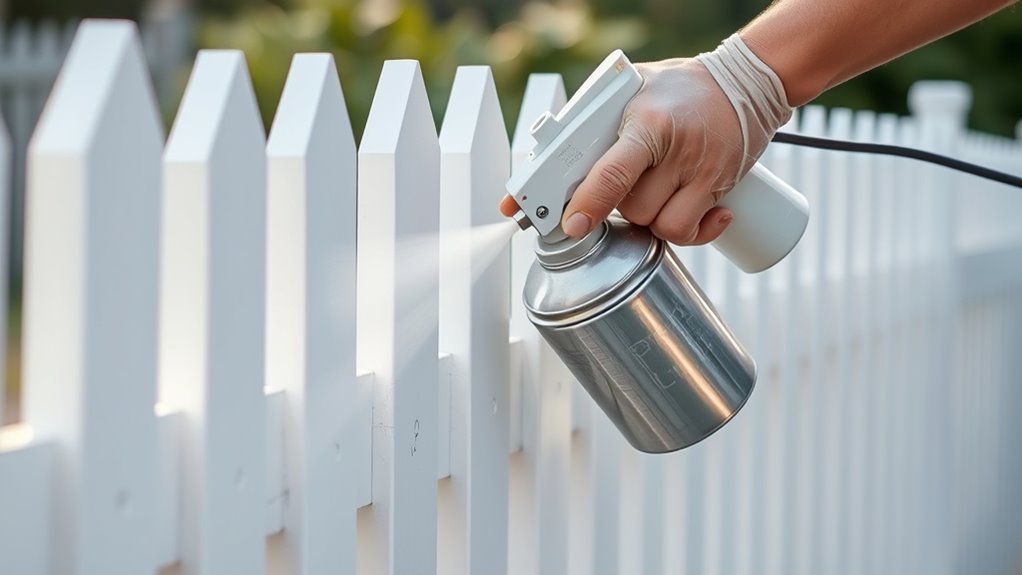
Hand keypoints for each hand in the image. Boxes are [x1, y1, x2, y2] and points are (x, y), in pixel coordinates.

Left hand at [500, 35, 791, 244]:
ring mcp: (702, 172)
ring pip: (662, 226)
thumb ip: (595, 115)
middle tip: (623, 186)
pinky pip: (693, 230)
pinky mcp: (720, 187)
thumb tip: (552, 151)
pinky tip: (686, 214)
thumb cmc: (679, 87)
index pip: (613, 174)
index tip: (570, 225)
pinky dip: (686, 233)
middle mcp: (676, 151)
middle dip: (619, 207)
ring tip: (652, 194)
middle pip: (634, 208)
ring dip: (649, 220)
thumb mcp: (633, 87)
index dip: (588, 204)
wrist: (746, 82)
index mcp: (648, 124)